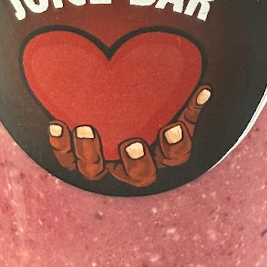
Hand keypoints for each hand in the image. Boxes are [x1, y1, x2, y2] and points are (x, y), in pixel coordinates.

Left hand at [48, 86, 211, 189]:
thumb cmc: (147, 105)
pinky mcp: (76, 156)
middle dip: (136, 162)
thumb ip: (185, 102)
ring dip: (90, 152)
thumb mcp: (168, 103)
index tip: (172, 127)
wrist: (109, 102)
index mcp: (160, 153)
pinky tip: (59, 124)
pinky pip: (66, 159)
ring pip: (95, 170)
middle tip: (132, 144)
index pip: (175, 157)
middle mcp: (132, 166)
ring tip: (85, 128)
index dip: (175, 145)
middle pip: (138, 175)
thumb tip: (206, 92)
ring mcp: (103, 163)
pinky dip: (61, 144)